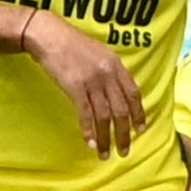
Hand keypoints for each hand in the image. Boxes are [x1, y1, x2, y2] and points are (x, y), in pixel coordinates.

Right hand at [26, 13, 146, 157]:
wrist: (50, 36)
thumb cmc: (72, 44)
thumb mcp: (100, 53)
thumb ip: (110, 71)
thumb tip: (117, 91)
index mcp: (116, 65)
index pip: (134, 93)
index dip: (139, 113)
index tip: (141, 130)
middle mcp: (108, 74)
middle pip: (122, 109)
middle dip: (125, 133)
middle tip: (125, 150)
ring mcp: (92, 81)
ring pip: (105, 116)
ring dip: (106, 138)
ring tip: (105, 154)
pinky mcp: (75, 87)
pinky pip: (86, 114)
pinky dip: (89, 131)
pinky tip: (90, 143)